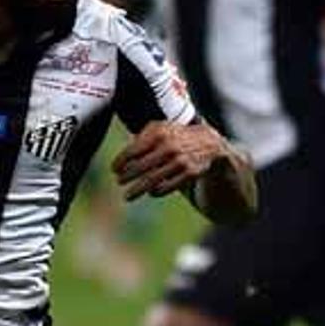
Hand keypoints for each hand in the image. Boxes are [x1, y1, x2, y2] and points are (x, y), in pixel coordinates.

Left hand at [113, 121, 250, 206]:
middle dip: (127, 176)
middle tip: (119, 182)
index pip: (133, 150)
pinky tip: (150, 192)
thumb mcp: (160, 129)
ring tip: (127, 196)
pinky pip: (166, 187)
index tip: (114, 170)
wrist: (210, 144)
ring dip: (137, 189)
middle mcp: (169, 146)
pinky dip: (156, 191)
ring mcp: (180, 160)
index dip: (121, 162)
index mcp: (159, 133)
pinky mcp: (189, 174)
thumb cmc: (177, 136)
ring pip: (152, 180)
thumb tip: (123, 154)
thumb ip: (141, 137)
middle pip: (140, 166)